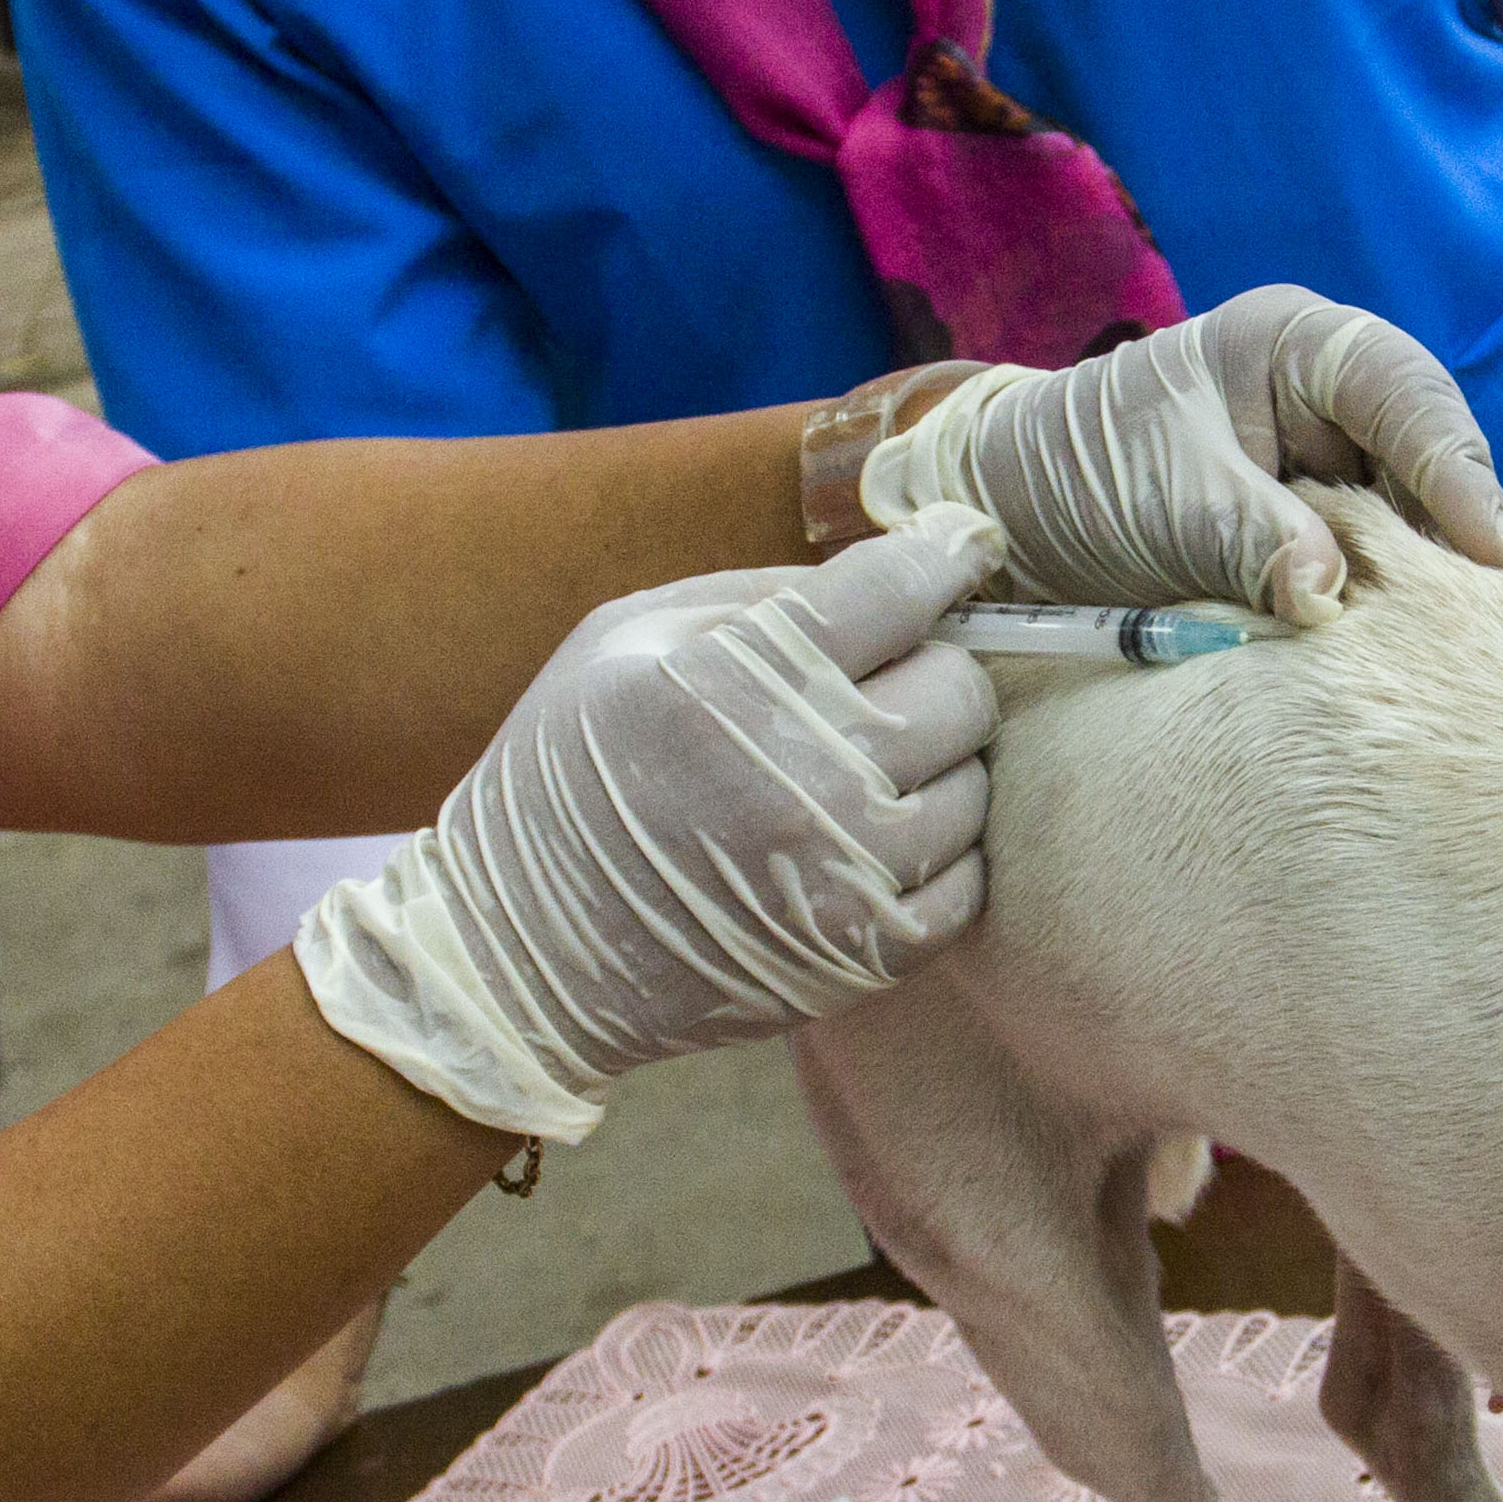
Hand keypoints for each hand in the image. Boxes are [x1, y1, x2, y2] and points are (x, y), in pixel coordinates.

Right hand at [296, 510, 1006, 1142]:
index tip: (964, 545)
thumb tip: (894, 571)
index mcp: (728, 679)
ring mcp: (844, 873)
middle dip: (933, 671)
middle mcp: (801, 776)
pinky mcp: (869, 953)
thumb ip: (756, 595)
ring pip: (977, 785)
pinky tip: (873, 844)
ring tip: (861, 775)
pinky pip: (969, 881)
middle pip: (960, 687)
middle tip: (881, 687)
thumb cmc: (570, 775)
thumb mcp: (621, 641)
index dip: (945, 554)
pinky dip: (938, 857)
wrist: (525, 956)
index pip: (895, 589)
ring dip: (937, 770)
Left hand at [873, 286, 1502, 620]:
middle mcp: (1331, 401)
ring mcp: (1335, 472)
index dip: (1453, 467)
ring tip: (1451, 642)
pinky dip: (1389, 610)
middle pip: (1432, 459)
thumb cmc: (1078, 474)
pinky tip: (1403, 651)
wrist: (1013, 524)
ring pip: (1416, 524)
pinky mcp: (1325, 538)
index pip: (1403, 391)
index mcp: (1294, 343)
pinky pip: (1380, 571)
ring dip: (1426, 581)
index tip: (1486, 549)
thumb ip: (1250, 538)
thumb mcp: (1163, 498)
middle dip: (1455, 533)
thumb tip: (1327, 595)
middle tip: (1484, 616)